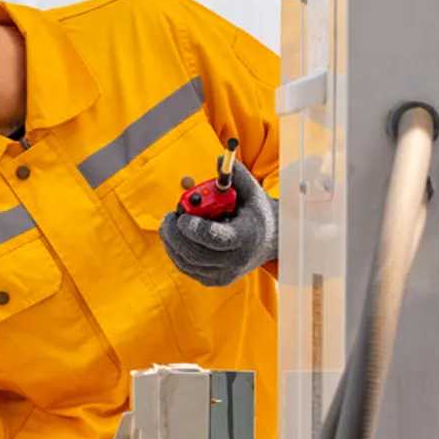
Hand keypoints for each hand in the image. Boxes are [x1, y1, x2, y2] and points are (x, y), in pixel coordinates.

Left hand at [159, 158, 278, 286]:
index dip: (194, 228)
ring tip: (172, 224)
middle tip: (168, 218)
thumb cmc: (256, 213)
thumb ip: (236, 175)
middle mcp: (234, 261)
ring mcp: (223, 275)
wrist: (269, 241)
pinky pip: (186, 268)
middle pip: (195, 254)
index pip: (214, 239)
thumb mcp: (252, 192)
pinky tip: (178, 236)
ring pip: (186, 262)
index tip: (181, 217)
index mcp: (245, 238)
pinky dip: (177, 251)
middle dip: (175, 235)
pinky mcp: (213, 280)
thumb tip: (220, 158)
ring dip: (172, 242)